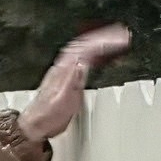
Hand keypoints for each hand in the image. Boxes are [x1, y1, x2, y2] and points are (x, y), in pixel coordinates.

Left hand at [17, 25, 133, 141]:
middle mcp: (64, 66)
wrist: (36, 125)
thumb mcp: (62, 100)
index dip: (103, 41)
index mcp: (64, 69)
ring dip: (102, 42)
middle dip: (105, 36)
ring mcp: (66, 70)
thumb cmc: (48, 115)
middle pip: (86, 43)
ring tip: (118, 40)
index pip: (85, 48)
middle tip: (123, 34)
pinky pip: (85, 59)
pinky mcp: (69, 77)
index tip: (118, 39)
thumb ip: (73, 80)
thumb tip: (83, 62)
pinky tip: (104, 55)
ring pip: (85, 49)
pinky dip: (97, 54)